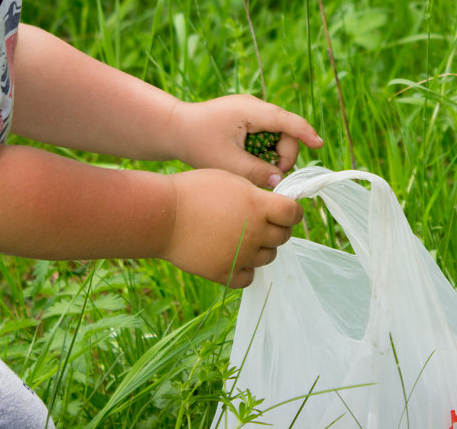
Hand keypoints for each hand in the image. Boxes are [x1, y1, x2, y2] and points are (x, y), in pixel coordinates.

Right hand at [161, 168, 303, 287]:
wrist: (162, 215)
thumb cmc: (194, 190)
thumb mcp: (230, 179)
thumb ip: (256, 193)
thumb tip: (274, 203)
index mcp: (258, 205)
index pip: (294, 214)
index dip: (292, 212)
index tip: (285, 211)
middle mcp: (255, 232)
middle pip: (283, 237)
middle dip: (277, 228)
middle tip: (260, 222)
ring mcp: (241, 255)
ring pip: (268, 257)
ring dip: (261, 248)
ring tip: (242, 237)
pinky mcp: (224, 272)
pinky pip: (248, 277)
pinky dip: (245, 269)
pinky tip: (234, 255)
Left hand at [169, 95, 322, 188]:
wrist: (172, 128)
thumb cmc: (197, 142)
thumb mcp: (228, 163)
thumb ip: (256, 173)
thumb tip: (279, 181)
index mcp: (252, 110)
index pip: (287, 121)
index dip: (306, 134)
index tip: (318, 145)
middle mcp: (254, 106)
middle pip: (284, 130)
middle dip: (283, 154)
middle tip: (271, 175)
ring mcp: (249, 111)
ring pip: (275, 133)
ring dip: (272, 153)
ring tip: (255, 169)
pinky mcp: (244, 118)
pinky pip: (264, 134)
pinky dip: (262, 149)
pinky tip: (249, 161)